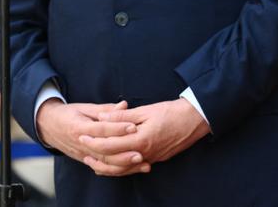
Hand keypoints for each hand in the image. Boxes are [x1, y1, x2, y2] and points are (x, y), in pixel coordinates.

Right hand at [36, 100, 137, 165]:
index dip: (117, 128)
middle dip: (123, 152)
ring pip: (104, 163)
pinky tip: (131, 168)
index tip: (133, 127)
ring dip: (123, 164)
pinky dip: (116, 170)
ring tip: (140, 162)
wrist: (47, 126)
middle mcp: (80, 143)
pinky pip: (101, 168)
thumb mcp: (83, 107)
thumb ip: (105, 109)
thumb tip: (124, 105)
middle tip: (141, 151)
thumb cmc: (68, 114)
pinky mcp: (84, 160)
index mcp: (79, 127)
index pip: (100, 129)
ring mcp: (82, 154)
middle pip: (103, 151)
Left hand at [78, 99, 210, 175]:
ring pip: (123, 168)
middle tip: (82, 148)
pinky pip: (134, 167)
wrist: (196, 119)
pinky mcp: (156, 159)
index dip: (93, 141)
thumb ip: (122, 116)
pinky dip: (121, 167)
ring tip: (92, 160)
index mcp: (140, 140)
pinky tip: (113, 163)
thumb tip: (103, 117)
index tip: (82, 136)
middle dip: (96, 155)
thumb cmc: (172, 112)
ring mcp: (151, 158)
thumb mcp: (146, 110)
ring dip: (106, 165)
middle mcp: (145, 153)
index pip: (110, 146)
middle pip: (114, 161)